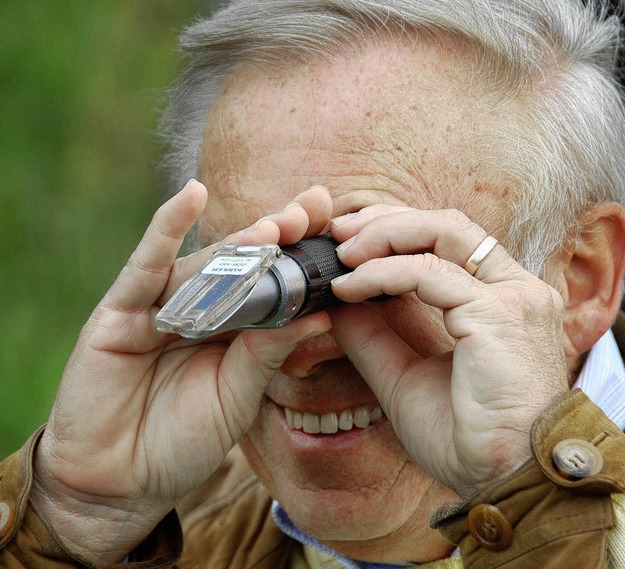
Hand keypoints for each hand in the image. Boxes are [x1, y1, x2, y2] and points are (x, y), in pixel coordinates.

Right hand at [32, 181, 332, 562]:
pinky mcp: (119, 312)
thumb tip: (321, 316)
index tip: (336, 227)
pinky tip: (190, 195)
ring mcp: (158, 307)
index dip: (300, 253)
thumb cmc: (183, 442)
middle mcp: (198, 309)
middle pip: (241, 260)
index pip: (269, 281)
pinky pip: (145, 266)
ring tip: (276, 224)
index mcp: (230, 329)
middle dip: (279, 233)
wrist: (120, 483)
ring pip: (203, 262)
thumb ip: (268, 353)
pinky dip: (165, 230)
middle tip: (313, 208)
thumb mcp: (237, 398)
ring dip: (239, 239)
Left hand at [329, 207, 569, 497]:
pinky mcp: (499, 314)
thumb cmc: (465, 435)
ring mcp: (512, 297)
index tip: (348, 240)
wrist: (504, 481)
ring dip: (381, 237)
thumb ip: (374, 336)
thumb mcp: (404, 375)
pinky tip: (349, 286)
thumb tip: (338, 303)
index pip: (447, 240)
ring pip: (441, 233)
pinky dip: (382, 273)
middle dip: (385, 220)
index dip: (395, 229)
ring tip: (340, 254)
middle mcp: (513, 288)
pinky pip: (427, 273)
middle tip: (338, 232)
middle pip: (445, 224)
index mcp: (499, 299)